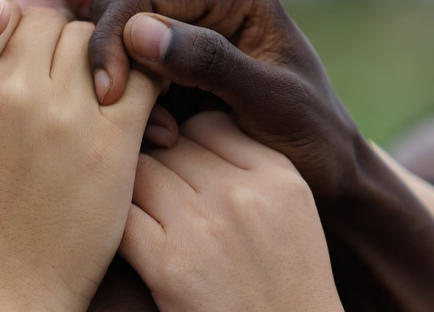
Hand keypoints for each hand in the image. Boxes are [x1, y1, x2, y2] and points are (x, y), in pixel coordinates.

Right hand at [0, 8, 159, 311]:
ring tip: (94, 92)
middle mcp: (7, 89)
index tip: (31, 56)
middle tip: (65, 74)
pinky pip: (141, 83)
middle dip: (55, 41)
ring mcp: (62, 117)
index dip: (17, 32)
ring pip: (92, 43)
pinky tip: (133, 104)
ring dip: (95, 60)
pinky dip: (141, 82)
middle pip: (48, 22)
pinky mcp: (111, 149)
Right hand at [85, 0, 366, 198]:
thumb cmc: (313, 133)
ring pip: (120, 56)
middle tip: (121, 114)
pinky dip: (133, 115)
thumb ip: (211, 61)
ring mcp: (182, 49)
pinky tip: (166, 139)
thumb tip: (139, 32)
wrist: (322, 174)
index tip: (111, 90)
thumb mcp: (270, 98)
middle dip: (114, 66)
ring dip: (125, 96)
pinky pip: (132, 89)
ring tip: (165, 135)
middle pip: (121, 18)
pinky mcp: (172, 83)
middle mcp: (200, 14)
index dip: (115, 35)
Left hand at [119, 112, 419, 311]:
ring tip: (121, 218)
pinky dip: (108, 224)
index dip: (182, 144)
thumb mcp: (292, 222)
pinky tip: (110, 241)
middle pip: (169, 145)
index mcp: (278, 174)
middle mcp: (243, 191)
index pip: (208, 123)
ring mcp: (205, 226)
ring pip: (137, 172)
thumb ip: (250, 177)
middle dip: (151, 166)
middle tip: (143, 201)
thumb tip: (188, 146)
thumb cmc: (292, 304)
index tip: (170, 172)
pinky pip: (119, 215)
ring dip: (125, 192)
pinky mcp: (169, 267)